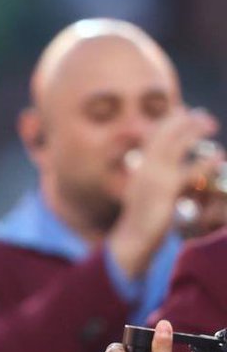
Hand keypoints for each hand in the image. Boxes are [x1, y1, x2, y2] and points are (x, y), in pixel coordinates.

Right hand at [109, 109, 219, 276]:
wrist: (132, 240)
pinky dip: (205, 163)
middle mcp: (144, 169)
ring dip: (193, 131)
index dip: (169, 122)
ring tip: (211, 124)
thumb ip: (156, 178)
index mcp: (139, 168)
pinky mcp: (165, 192)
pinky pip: (188, 173)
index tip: (184, 112)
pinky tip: (218, 156)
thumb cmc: (142, 220)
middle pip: (164, 135)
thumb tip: (172, 170)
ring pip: (174, 147)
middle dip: (183, 121)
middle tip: (203, 115)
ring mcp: (154, 179)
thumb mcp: (145, 194)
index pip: (153, 136)